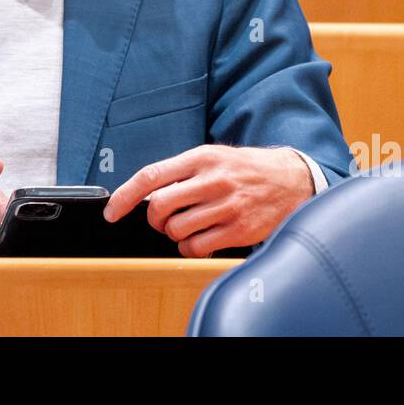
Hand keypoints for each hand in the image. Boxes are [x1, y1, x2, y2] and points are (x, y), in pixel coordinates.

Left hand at [102, 145, 313, 256]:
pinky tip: (202, 238)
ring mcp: (226, 205)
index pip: (151, 176)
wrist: (291, 179)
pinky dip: (191, 248)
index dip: (125, 196)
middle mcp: (212, 179)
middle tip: (164, 219)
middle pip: (159, 207)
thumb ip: (181, 171)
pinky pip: (196, 247)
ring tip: (190, 225)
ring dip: (175, 234)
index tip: (112, 212)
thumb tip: (144, 193)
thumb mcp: (213, 157)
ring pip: (176, 230)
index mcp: (201, 157)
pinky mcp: (238, 229)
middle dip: (154, 219)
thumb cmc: (245, 169)